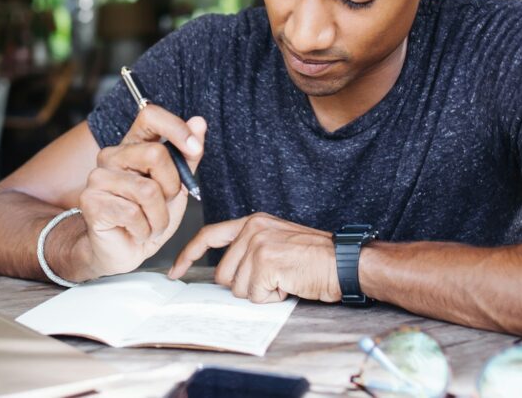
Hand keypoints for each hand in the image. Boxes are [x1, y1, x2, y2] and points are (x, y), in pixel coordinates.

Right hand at [77, 106, 206, 277]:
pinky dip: (145, 229)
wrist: (124, 250)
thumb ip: (187, 156)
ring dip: (160, 217)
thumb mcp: (177, 185)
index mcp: (133, 144)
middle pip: (156, 154)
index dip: (176, 128)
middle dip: (172, 187)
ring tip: (151, 223)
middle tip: (164, 203)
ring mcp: (98, 177)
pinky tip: (137, 231)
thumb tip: (199, 122)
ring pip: (148, 190)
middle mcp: (112, 155)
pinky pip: (133, 213)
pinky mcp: (90, 201)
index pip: (150, 115)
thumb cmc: (148, 215)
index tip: (194, 149)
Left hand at [169, 213, 341, 303]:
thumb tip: (224, 277)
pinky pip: (255, 296)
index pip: (210, 235)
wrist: (345, 261)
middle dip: (245, 286)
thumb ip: (249, 250)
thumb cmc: (316, 258)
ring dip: (261, 292)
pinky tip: (289, 284)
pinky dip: (272, 298)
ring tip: (285, 279)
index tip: (176, 271)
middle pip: (223, 274)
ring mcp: (258, 245)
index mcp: (253, 222)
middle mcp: (252, 229)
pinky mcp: (266, 263)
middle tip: (275, 278)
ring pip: (238, 288)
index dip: (188, 255)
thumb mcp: (278, 242)